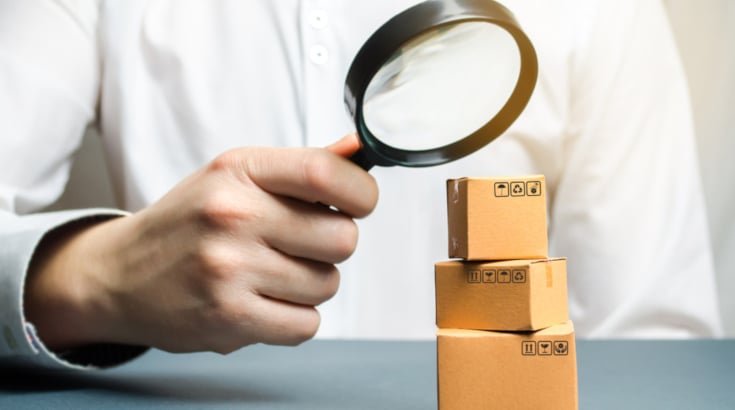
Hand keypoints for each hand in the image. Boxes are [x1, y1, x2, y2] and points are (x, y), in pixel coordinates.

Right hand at [24, 134, 377, 353]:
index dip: (361, 193)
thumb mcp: (235, 178)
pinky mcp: (229, 317)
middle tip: (299, 245)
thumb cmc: (189, 222)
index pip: (327, 173)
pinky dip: (294, 318)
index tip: (357, 204)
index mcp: (240, 171)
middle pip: (342, 238)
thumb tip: (358, 150)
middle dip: (331, 245)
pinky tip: (264, 302)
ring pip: (328, 284)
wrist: (118, 275)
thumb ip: (301, 167)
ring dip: (310, 284)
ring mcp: (229, 269)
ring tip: (270, 274)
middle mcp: (233, 215)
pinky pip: (307, 323)